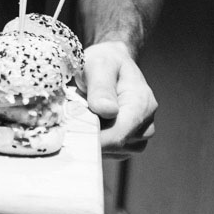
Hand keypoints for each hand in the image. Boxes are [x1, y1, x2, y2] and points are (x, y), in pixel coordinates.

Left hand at [76, 41, 156, 158]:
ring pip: (111, 151)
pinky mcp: (127, 143)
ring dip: (92, 139)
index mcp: (142, 104)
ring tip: (79, 119)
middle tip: (68, 124)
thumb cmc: (105, 62)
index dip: (95, 139)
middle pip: (115, 145)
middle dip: (90, 137)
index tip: (71, 136)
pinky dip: (94, 142)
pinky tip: (85, 126)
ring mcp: (137, 136)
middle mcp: (145, 124)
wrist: (113, 64)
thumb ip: (101, 87)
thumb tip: (107, 111)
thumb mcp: (99, 65)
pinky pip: (109, 151)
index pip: (119, 134)